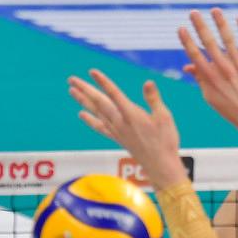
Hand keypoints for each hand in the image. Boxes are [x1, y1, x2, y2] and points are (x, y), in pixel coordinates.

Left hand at [69, 70, 190, 189]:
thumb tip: (147, 82)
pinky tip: (82, 114)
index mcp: (132, 115)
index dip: (103, 82)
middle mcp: (120, 122)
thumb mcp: (164, 117)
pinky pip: (100, 127)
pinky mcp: (117, 138)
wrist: (160, 165)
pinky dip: (90, 120)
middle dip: (85, 89)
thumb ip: (153, 99)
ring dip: (83, 100)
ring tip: (72, 90)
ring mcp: (117, 131)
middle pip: (99, 102)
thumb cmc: (165, 141)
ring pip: (96, 112)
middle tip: (71, 79)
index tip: (92, 71)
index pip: (114, 94)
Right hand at [177, 9, 237, 141]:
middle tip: (193, 12)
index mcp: (211, 79)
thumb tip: (187, 66)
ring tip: (214, 10)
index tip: (181, 28)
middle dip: (200, 27)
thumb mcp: (210, 97)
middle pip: (210, 44)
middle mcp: (224, 70)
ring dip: (220, 24)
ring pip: (229, 41)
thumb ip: (200, 79)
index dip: (187, 41)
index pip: (195, 56)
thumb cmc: (231, 108)